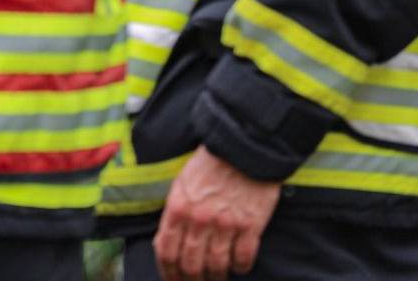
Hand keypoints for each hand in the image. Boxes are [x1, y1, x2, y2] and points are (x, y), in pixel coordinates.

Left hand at [154, 147, 281, 280]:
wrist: (241, 149)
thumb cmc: (208, 166)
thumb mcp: (181, 186)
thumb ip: (174, 215)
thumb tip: (167, 244)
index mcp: (177, 209)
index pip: (166, 251)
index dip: (168, 272)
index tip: (172, 280)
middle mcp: (199, 220)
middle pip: (191, 264)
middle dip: (191, 279)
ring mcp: (226, 224)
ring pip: (217, 265)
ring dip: (216, 276)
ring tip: (217, 278)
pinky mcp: (250, 225)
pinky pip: (243, 257)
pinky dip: (240, 267)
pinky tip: (239, 268)